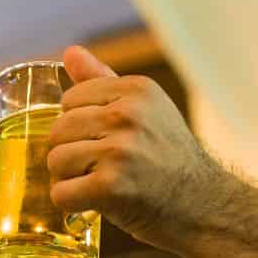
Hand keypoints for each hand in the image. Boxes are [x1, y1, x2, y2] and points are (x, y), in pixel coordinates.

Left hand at [45, 45, 229, 256]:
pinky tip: (91, 203)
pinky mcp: (111, 187)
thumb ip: (104, 80)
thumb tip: (70, 52)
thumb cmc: (168, 158)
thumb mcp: (146, 109)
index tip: (102, 141)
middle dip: (69, 153)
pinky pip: (61, 193)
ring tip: (95, 184)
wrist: (202, 204)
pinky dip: (70, 204)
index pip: (70, 100)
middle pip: (58, 130)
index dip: (79, 125)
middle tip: (97, 168)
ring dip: (68, 179)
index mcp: (136, 90)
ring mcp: (120, 151)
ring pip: (56, 161)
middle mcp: (128, 115)